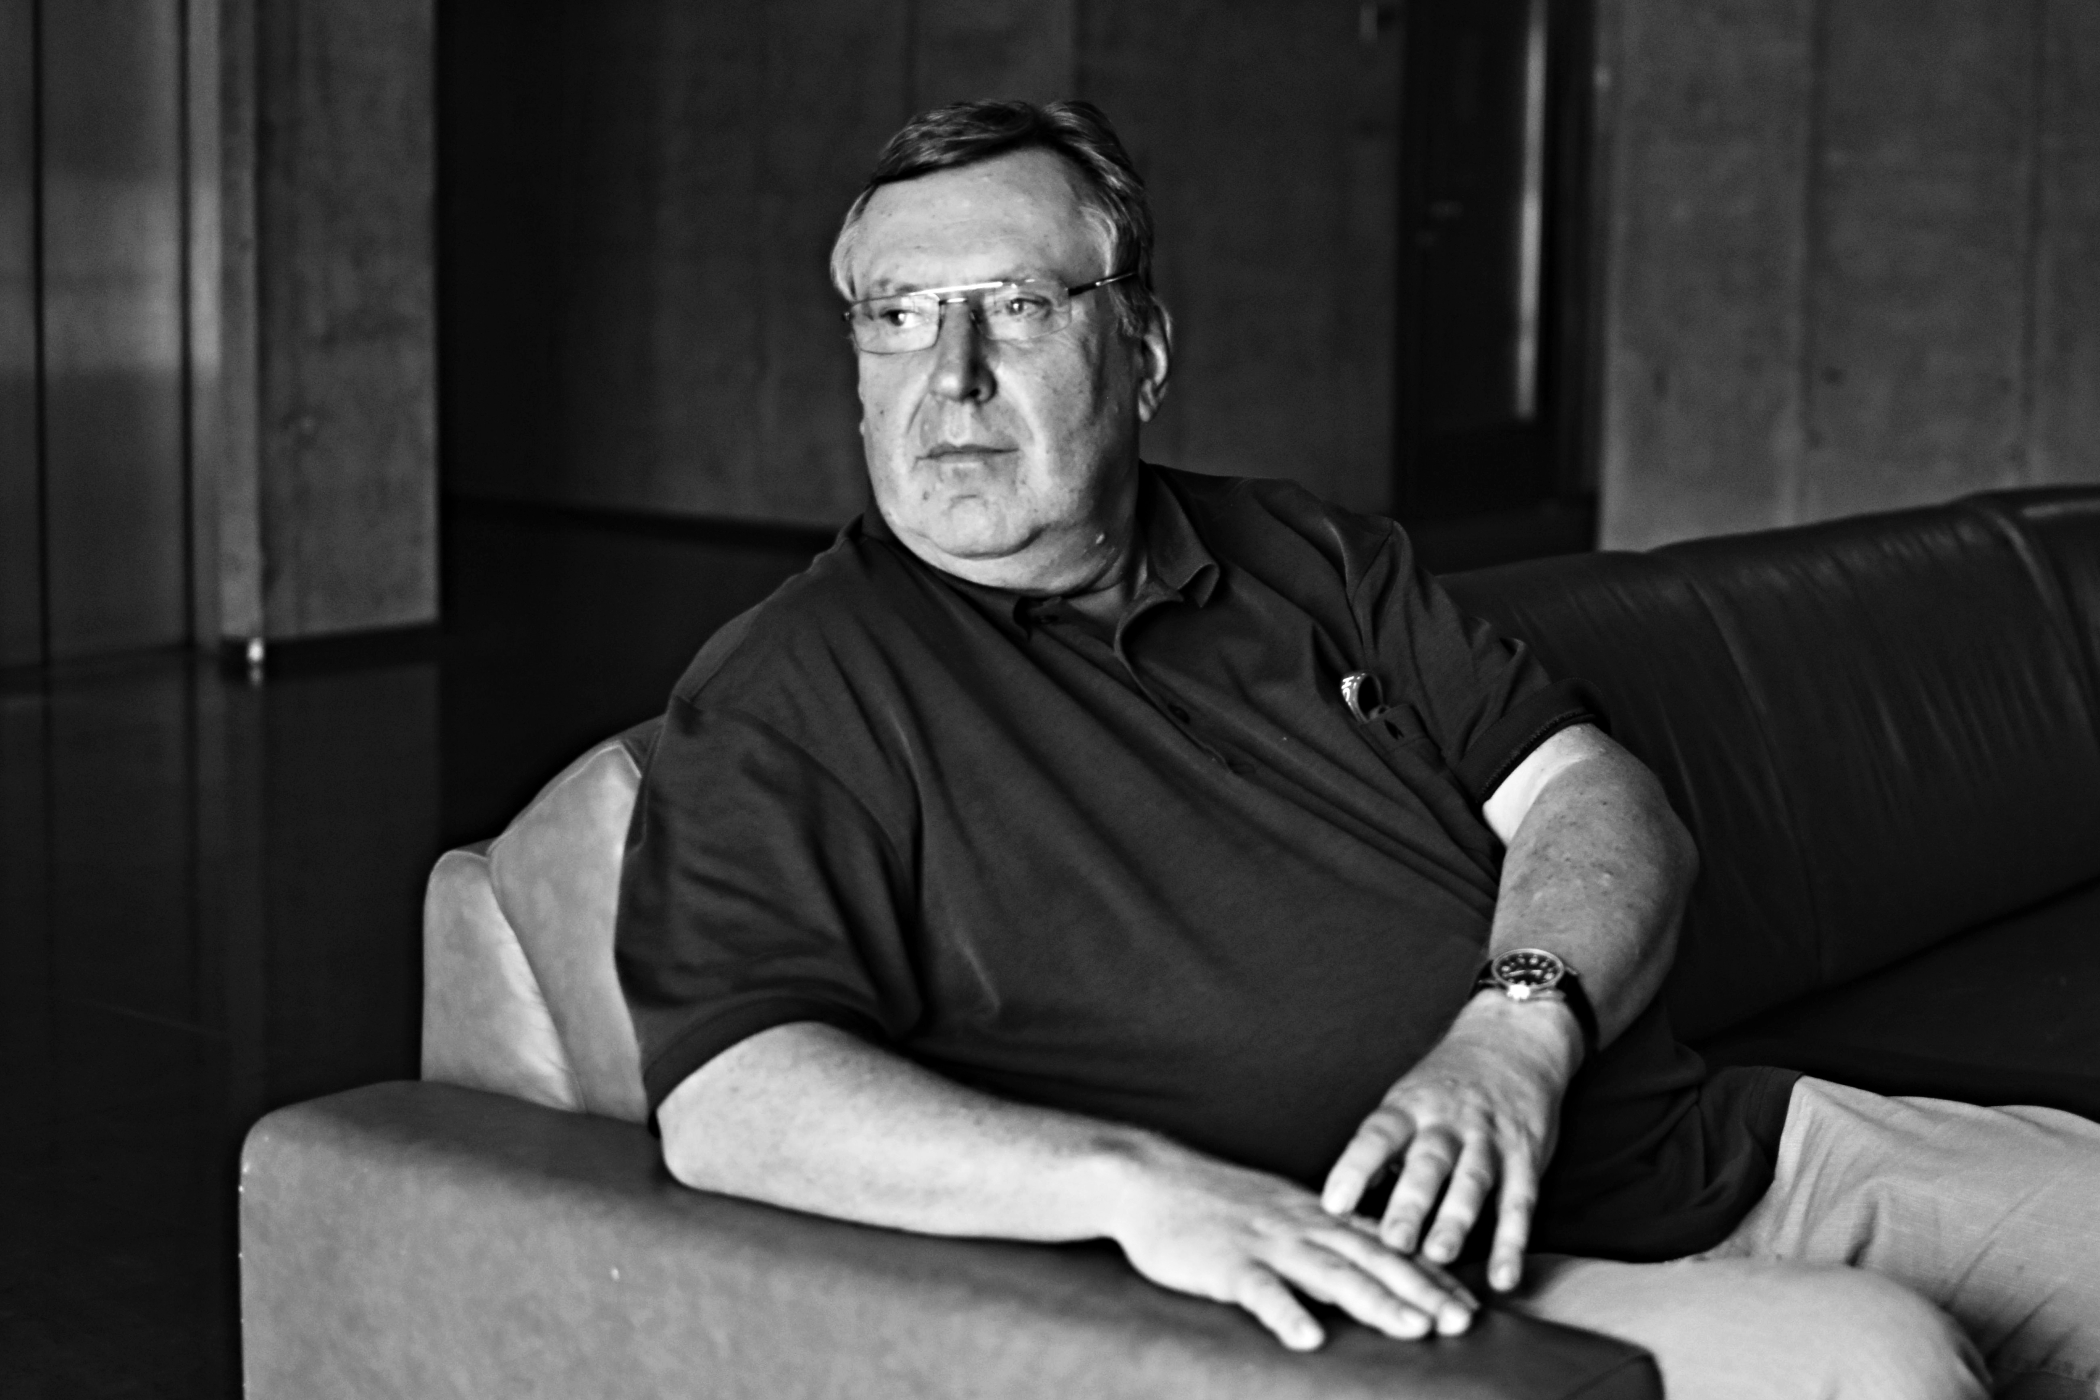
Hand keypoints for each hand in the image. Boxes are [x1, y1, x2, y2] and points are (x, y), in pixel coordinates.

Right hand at [1103, 1138, 1478, 1350]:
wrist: (1147, 1178)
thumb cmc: (1214, 1203)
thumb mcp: (1278, 1212)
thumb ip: (1320, 1238)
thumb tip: (1366, 1270)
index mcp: (1315, 1215)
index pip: (1385, 1246)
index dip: (1429, 1276)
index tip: (1470, 1304)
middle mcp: (1301, 1226)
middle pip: (1372, 1259)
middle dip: (1421, 1291)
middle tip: (1463, 1322)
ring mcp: (1264, 1243)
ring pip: (1329, 1273)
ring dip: (1374, 1302)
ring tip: (1414, 1330)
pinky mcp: (1225, 1262)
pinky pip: (1260, 1290)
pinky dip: (1285, 1313)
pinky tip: (1308, 1339)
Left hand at [1318, 993, 1581, 1292]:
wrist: (1513, 1039)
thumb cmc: (1445, 1086)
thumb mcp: (1405, 1103)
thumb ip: (1378, 1152)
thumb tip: (1338, 1201)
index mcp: (1409, 1108)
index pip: (1378, 1135)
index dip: (1355, 1168)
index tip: (1334, 1204)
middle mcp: (1448, 1123)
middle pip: (1428, 1163)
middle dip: (1410, 1203)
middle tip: (1392, 1242)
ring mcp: (1490, 1140)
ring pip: (1473, 1181)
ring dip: (1456, 1220)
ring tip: (1439, 1256)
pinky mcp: (1526, 1158)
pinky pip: (1520, 1203)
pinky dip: (1513, 1242)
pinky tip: (1504, 1279)